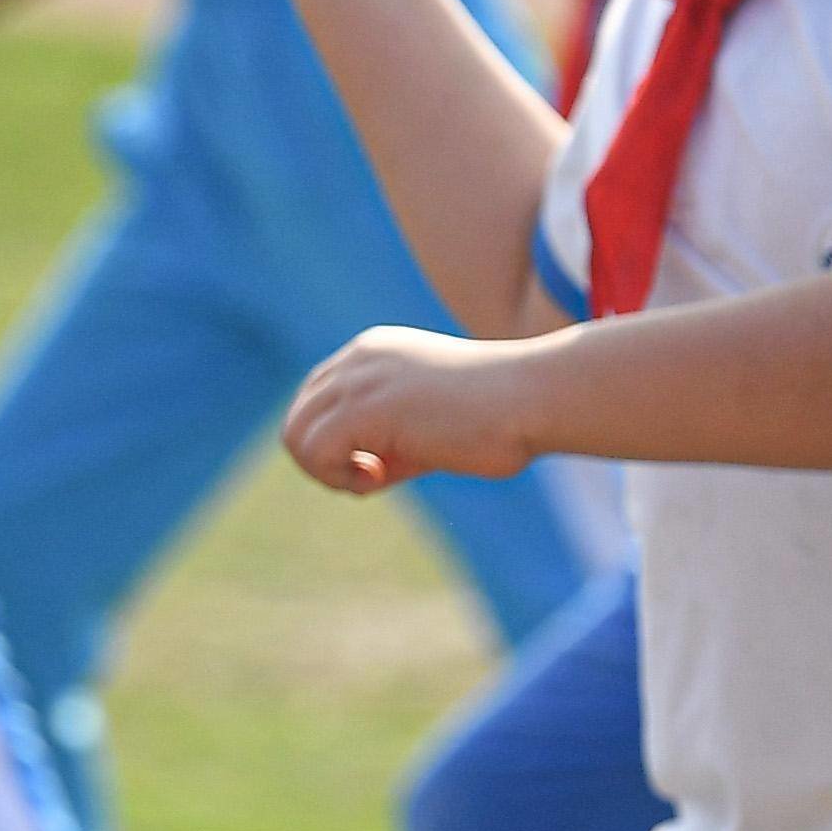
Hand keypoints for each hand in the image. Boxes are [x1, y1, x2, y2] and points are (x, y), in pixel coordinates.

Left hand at [284, 324, 550, 493]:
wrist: (535, 399)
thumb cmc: (502, 417)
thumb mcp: (430, 424)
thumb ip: (390, 440)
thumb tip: (357, 474)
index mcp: (373, 352)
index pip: (316, 399)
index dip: (336, 443)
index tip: (379, 462)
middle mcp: (359, 358)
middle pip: (299, 418)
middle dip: (325, 461)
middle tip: (373, 476)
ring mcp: (360, 379)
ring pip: (296, 436)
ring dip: (328, 473)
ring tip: (375, 478)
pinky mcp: (367, 407)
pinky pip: (315, 452)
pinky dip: (338, 477)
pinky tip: (381, 477)